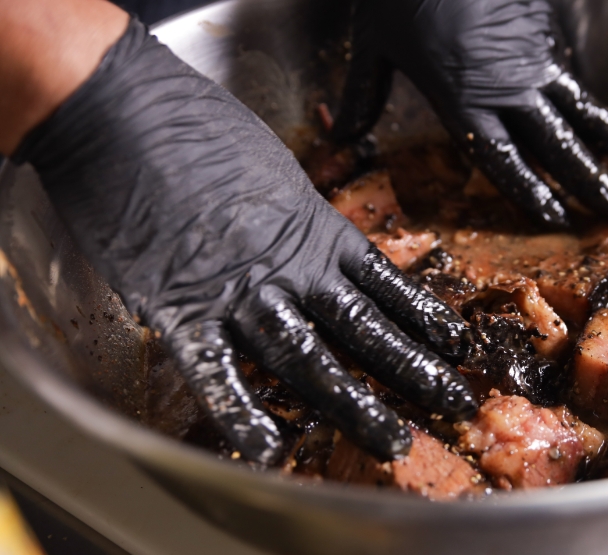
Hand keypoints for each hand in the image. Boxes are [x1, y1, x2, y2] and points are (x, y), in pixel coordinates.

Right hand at [11, 18, 476, 463]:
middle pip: (364, 330)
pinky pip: (216, 373)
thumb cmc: (195, 125)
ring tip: (393, 439)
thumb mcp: (272, 169)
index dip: (424, 319)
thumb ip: (296, 217)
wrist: (120, 109)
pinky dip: (241, 413)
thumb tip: (311, 244)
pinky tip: (267, 450)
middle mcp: (292, 267)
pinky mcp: (181, 309)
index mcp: (316, 229)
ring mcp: (240, 292)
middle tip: (453, 404)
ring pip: (309, 359)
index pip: (385, 285)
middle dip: (412, 371)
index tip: (457, 347)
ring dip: (352, 403)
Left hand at [332, 0, 607, 228]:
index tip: (558, 220)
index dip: (532, 192)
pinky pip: (579, 82)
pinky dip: (603, 109)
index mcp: (462, 100)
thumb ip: (361, 96)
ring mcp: (535, 62)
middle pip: (559, 147)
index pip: (504, 160)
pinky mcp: (548, 36)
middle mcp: (507, 90)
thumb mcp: (372, 46)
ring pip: (585, 114)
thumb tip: (344, 137)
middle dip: (595, 184)